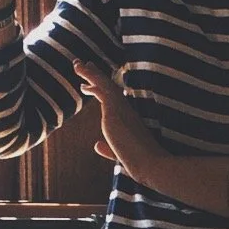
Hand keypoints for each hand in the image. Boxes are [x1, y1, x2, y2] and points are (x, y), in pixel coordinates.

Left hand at [74, 60, 163, 184]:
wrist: (151, 165)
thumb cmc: (140, 164)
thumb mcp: (120, 155)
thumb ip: (108, 149)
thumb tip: (96, 145)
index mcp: (128, 120)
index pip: (114, 100)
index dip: (102, 90)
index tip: (90, 84)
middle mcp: (126, 110)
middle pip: (109, 87)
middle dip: (96, 76)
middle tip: (86, 65)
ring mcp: (121, 108)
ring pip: (104, 84)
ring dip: (90, 73)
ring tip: (77, 64)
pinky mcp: (114, 109)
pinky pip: (100, 88)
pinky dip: (91, 78)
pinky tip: (80, 72)